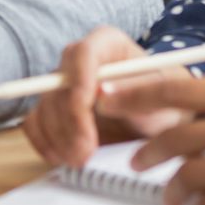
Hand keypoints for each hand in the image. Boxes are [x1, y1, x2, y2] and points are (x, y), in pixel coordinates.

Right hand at [23, 26, 189, 168]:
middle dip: (69, 120)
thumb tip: (101, 94)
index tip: (85, 107)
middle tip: (84, 152)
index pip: (83, 53)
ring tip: (80, 161)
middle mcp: (80, 61)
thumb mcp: (165, 95)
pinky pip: (35, 122)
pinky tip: (61, 157)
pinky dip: (43, 141)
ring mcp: (65, 86)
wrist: (165, 122)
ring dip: (58, 137)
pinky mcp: (56, 111)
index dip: (78, 79)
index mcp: (107, 44)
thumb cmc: (169, 100)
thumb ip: (137, 91)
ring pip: (45, 106)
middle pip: (58, 83)